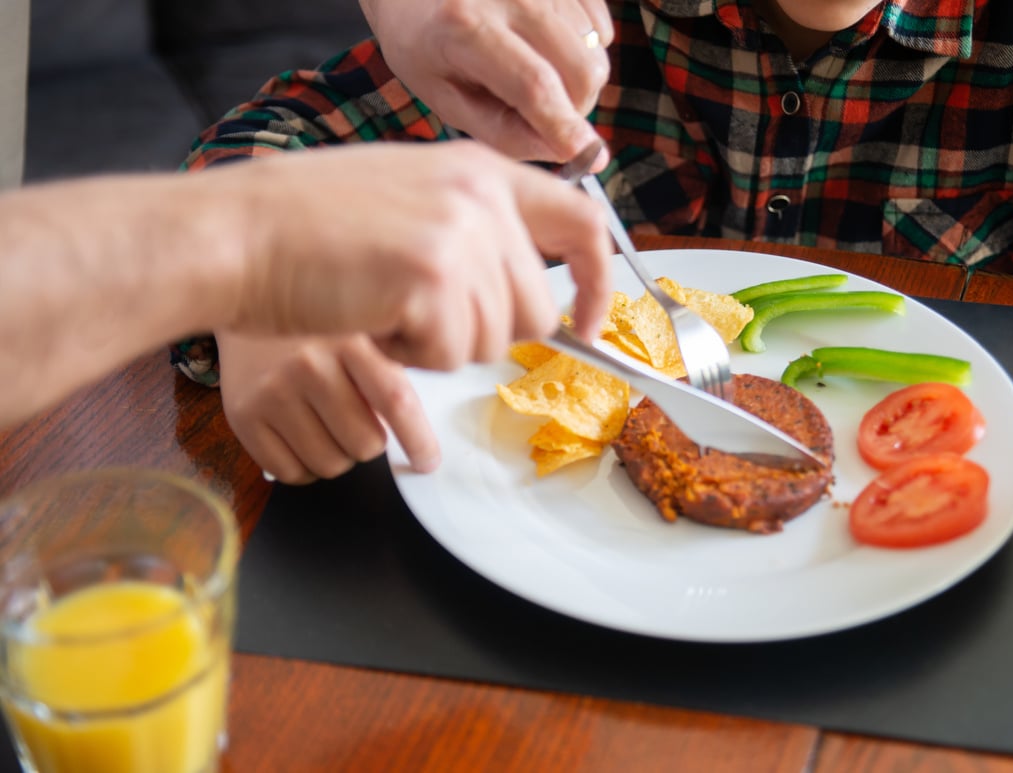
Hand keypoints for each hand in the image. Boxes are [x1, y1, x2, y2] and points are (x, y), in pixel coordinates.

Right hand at [211, 141, 611, 366]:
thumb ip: (478, 226)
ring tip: (385, 302)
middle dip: (484, 332)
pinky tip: (371, 317)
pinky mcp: (432, 281)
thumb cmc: (310, 225)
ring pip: (494, 341)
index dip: (597, 284)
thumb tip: (535, 288)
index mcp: (482, 171)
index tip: (589, 326)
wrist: (239, 232)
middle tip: (421, 309)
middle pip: (536, 311)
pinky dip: (411, 355)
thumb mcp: (413, 196)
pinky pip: (450, 356)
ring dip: (440, 343)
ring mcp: (460, 236)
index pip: (582, 224)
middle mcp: (482, 197)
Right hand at [217, 333, 439, 482]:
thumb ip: (387, 376)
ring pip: (330, 464)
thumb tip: (417, 435)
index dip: (418, 440)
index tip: (427, 461)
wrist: (245, 298)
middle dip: (370, 444)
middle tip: (359, 424)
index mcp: (350, 343)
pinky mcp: (243, 416)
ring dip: (338, 457)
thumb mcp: (360, 336)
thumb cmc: (314, 329)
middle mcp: (310, 366)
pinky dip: (304, 467)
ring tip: (327, 428)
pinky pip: (291, 472)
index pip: (396, 402)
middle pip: (365, 444)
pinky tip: (301, 439)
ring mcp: (274, 392)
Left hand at [362, 0, 612, 164]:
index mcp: (466, 27)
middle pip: (582, 70)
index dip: (566, 127)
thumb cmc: (426, 50)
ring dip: (578, 81)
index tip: (592, 158)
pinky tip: (548, 50)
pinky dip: (585, 51)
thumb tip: (568, 151)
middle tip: (545, 116)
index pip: (534, 85)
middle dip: (576, 109)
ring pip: (597, 51)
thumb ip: (505, 132)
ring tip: (538, 77)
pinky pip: (601, 27)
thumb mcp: (448, 101)